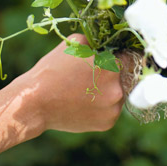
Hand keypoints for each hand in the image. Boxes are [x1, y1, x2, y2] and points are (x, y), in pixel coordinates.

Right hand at [0, 34, 124, 159]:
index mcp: (112, 67)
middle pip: (126, 77)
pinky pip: (112, 110)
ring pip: (120, 94)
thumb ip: (97, 42)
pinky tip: (85, 101)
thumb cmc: (53, 70)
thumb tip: (108, 42)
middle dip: (115, 74)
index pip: (131, 57)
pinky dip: (103, 105)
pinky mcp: (107, 123)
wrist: (35, 102)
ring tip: (88, 88)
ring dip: (110, 90)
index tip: (113, 57)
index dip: (120, 56)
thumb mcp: (75, 44)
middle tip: (95, 74)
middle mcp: (117, 90)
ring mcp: (113, 109)